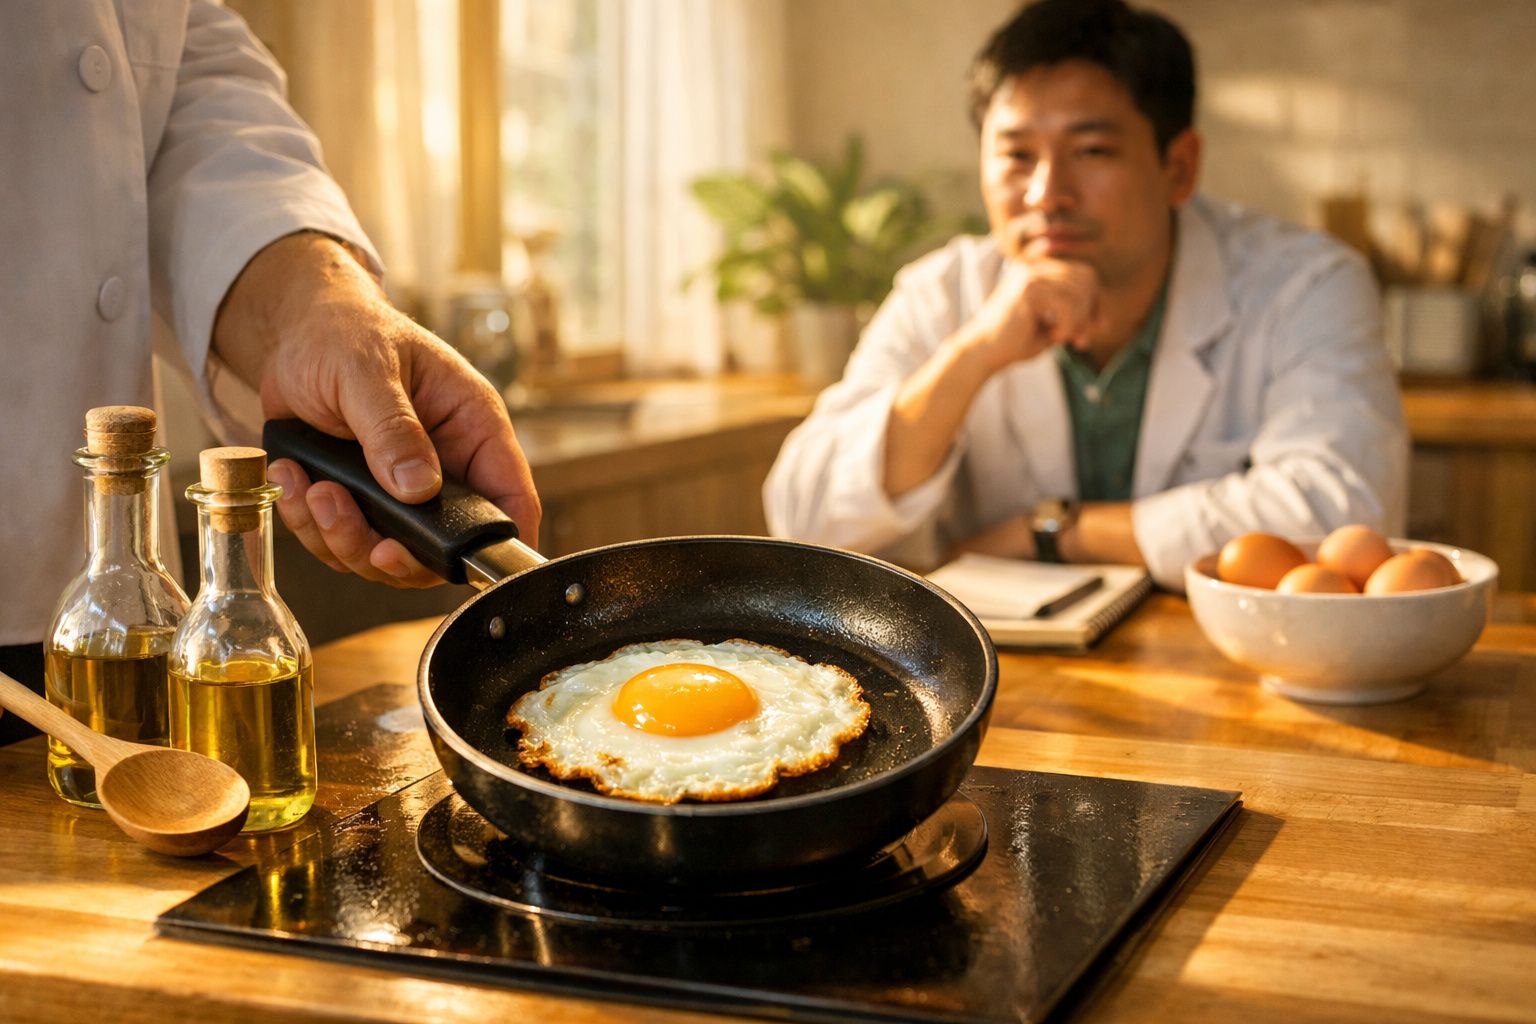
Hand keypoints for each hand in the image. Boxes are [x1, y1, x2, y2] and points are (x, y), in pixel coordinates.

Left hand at [214, 233, 540, 586]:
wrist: (296, 333)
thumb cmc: (346, 332)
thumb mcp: (368, 369)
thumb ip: (393, 427)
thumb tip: (418, 487)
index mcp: (472, 428)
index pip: (510, 497)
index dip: (500, 539)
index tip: (462, 564)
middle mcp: (446, 468)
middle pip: (442, 547)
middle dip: (389, 550)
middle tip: (343, 516)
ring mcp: (402, 491)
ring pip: (387, 555)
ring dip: (340, 537)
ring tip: (311, 488)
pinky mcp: (361, 503)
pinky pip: (342, 544)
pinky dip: (309, 526)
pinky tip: (293, 481)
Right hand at [969, 257, 1102, 369]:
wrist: (982, 353)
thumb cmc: (1015, 342)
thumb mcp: (1052, 324)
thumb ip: (1074, 314)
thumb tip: (1105, 317)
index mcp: (1039, 267)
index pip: (1085, 274)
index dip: (1096, 301)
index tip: (1097, 328)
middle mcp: (1035, 264)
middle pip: (1087, 278)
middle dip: (1090, 311)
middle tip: (1080, 341)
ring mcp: (1030, 273)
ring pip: (1080, 292)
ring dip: (1077, 322)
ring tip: (1060, 339)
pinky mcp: (1028, 287)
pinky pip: (1068, 306)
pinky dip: (1067, 327)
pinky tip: (1052, 338)